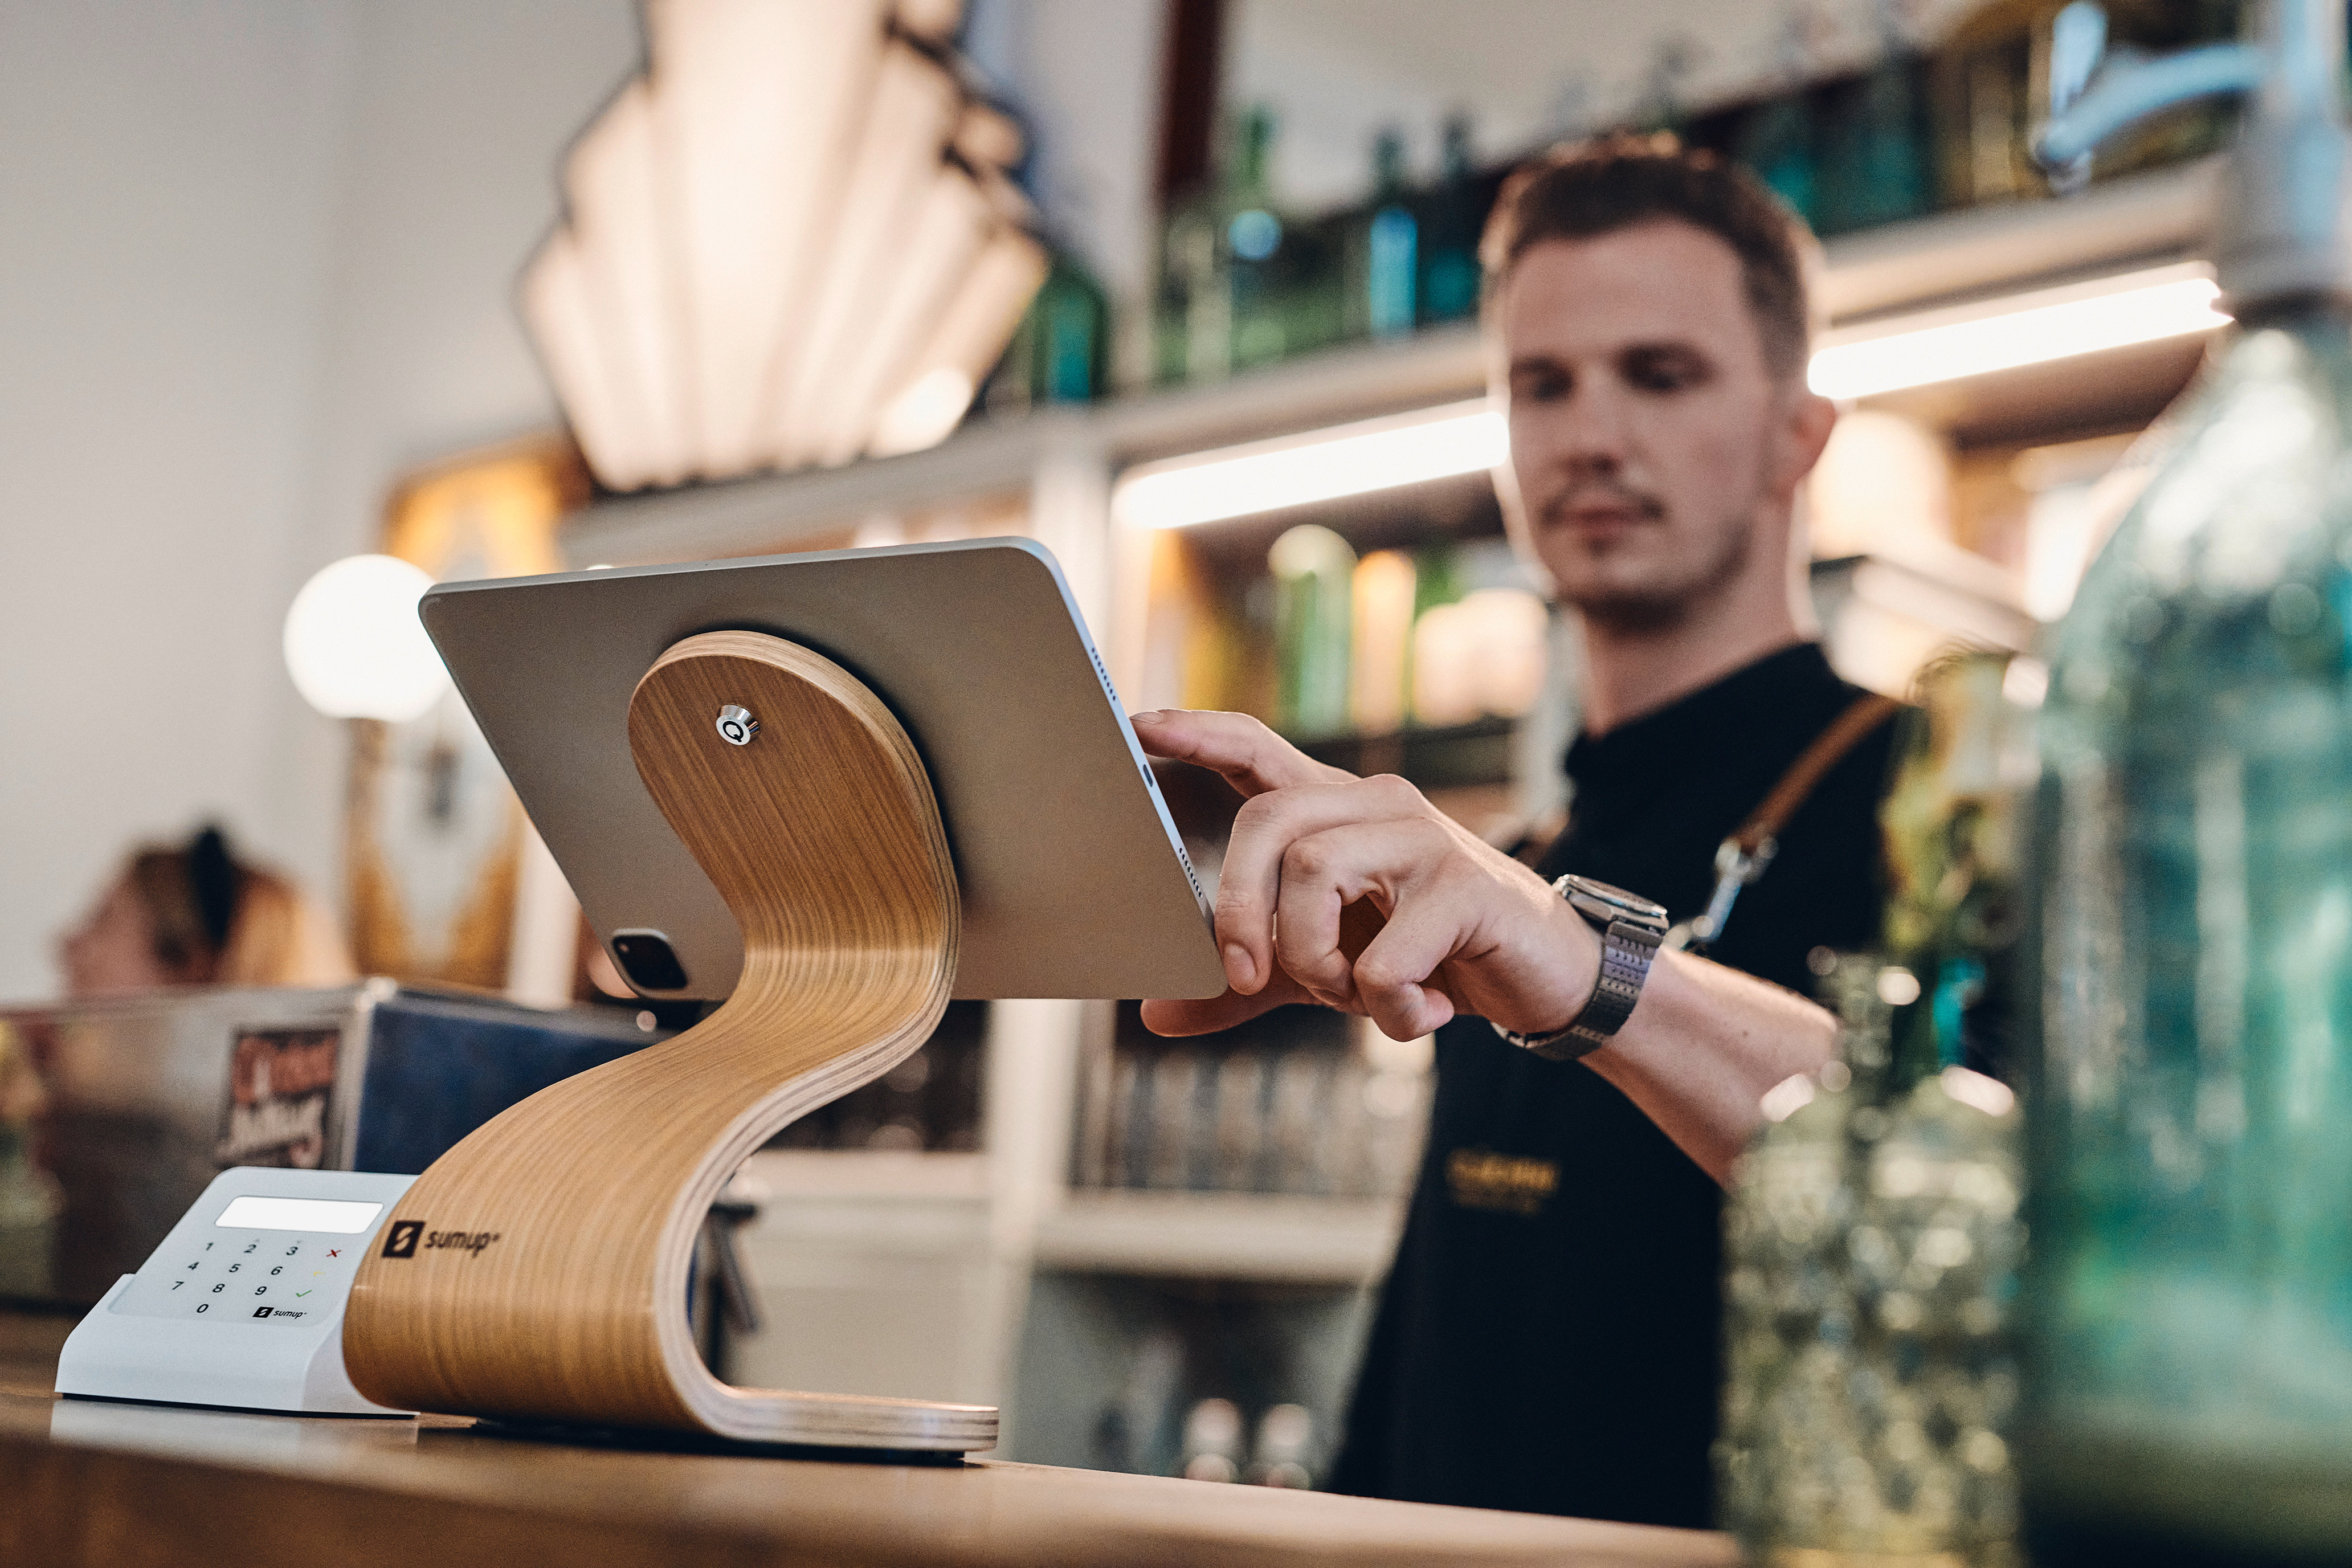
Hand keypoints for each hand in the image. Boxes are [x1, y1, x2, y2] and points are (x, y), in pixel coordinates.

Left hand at [1130, 710, 1598, 1043]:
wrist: (1546, 978)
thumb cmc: (1428, 957)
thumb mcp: (1325, 971)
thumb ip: (1246, 985)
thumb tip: (1156, 1014)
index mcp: (1338, 813)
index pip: (1257, 750)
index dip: (1198, 734)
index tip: (1137, 723)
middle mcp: (1378, 805)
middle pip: (1268, 824)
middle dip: (1241, 911)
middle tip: (1245, 977)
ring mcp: (1425, 837)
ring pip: (1316, 876)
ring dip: (1317, 965)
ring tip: (1360, 999)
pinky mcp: (1464, 888)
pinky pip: (1382, 958)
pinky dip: (1386, 1008)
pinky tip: (1425, 1014)